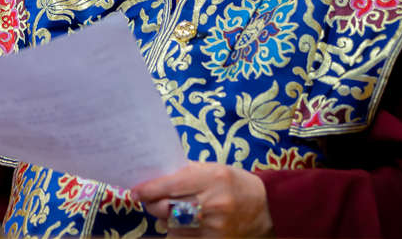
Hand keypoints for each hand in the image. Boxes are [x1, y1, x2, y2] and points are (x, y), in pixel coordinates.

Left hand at [133, 162, 273, 236]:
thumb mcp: (214, 169)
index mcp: (213, 178)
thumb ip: (186, 173)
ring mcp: (213, 227)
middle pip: (168, 208)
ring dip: (166, 219)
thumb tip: (156, 179)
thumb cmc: (236, 183)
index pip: (171, 185)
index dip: (149, 189)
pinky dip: (177, 233)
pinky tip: (182, 225)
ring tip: (174, 211)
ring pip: (172, 227)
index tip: (136, 191)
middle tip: (150, 200)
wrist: (265, 209)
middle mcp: (213, 204)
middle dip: (154, 204)